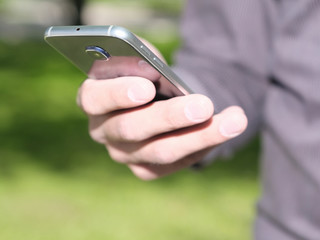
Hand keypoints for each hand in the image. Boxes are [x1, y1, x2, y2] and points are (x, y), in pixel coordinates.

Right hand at [77, 42, 247, 179]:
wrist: (155, 98)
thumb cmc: (145, 73)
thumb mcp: (141, 56)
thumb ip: (141, 56)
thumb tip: (153, 70)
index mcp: (93, 98)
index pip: (94, 98)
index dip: (117, 94)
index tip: (147, 88)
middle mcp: (102, 130)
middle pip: (130, 129)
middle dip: (169, 117)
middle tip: (203, 105)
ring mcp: (123, 154)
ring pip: (159, 152)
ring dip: (199, 136)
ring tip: (233, 121)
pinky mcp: (144, 169)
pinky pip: (175, 163)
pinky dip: (202, 145)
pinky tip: (225, 129)